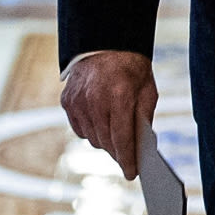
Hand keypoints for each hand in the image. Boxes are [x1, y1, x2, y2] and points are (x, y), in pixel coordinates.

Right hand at [61, 50, 157, 178]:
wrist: (105, 40)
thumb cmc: (131, 67)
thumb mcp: (147, 90)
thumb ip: (144, 118)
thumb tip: (140, 148)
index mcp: (119, 95)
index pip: (122, 138)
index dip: (127, 159)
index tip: (131, 173)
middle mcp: (95, 99)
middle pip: (106, 142)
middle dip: (117, 152)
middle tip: (126, 157)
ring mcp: (78, 100)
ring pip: (91, 138)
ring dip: (104, 142)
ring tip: (114, 137)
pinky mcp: (67, 101)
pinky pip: (79, 129)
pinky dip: (90, 130)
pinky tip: (100, 122)